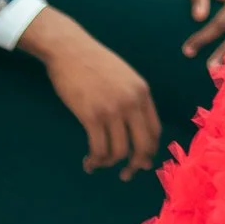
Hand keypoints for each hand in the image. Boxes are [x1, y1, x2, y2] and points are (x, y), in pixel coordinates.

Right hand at [18, 7, 160, 177]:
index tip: (141, 160)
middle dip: (136, 164)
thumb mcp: (124, 76)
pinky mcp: (91, 116)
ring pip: (119, 151)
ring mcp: (112, 109)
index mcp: (142, 92)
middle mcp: (132, 102)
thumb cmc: (93, 62)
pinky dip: (95, 161)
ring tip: (98, 165)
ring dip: (109, 164)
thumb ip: (132, 98)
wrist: (69, 49)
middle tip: (127, 174)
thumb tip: (134, 127)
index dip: (149, 150)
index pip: (155, 130)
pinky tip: (89, 163)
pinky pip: (99, 148)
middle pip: (142, 145)